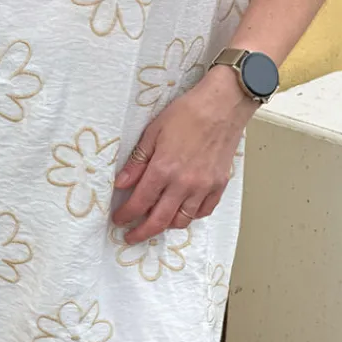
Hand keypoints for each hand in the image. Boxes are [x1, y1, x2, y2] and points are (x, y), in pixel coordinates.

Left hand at [111, 66, 257, 244]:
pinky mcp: (219, 185)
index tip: (118, 219)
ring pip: (182, 220)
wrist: (223, 105)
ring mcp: (204, 186)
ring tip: (155, 223)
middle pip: (159, 220)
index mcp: (164, 169)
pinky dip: (191, 216)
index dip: (125, 215)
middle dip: (142, 232)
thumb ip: (137, 161)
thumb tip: (121, 183)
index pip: (139, 202)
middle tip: (131, 236)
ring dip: (166, 226)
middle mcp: (184, 183)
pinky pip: (203, 211)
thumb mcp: (154, 132)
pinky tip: (182, 211)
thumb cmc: (188, 113)